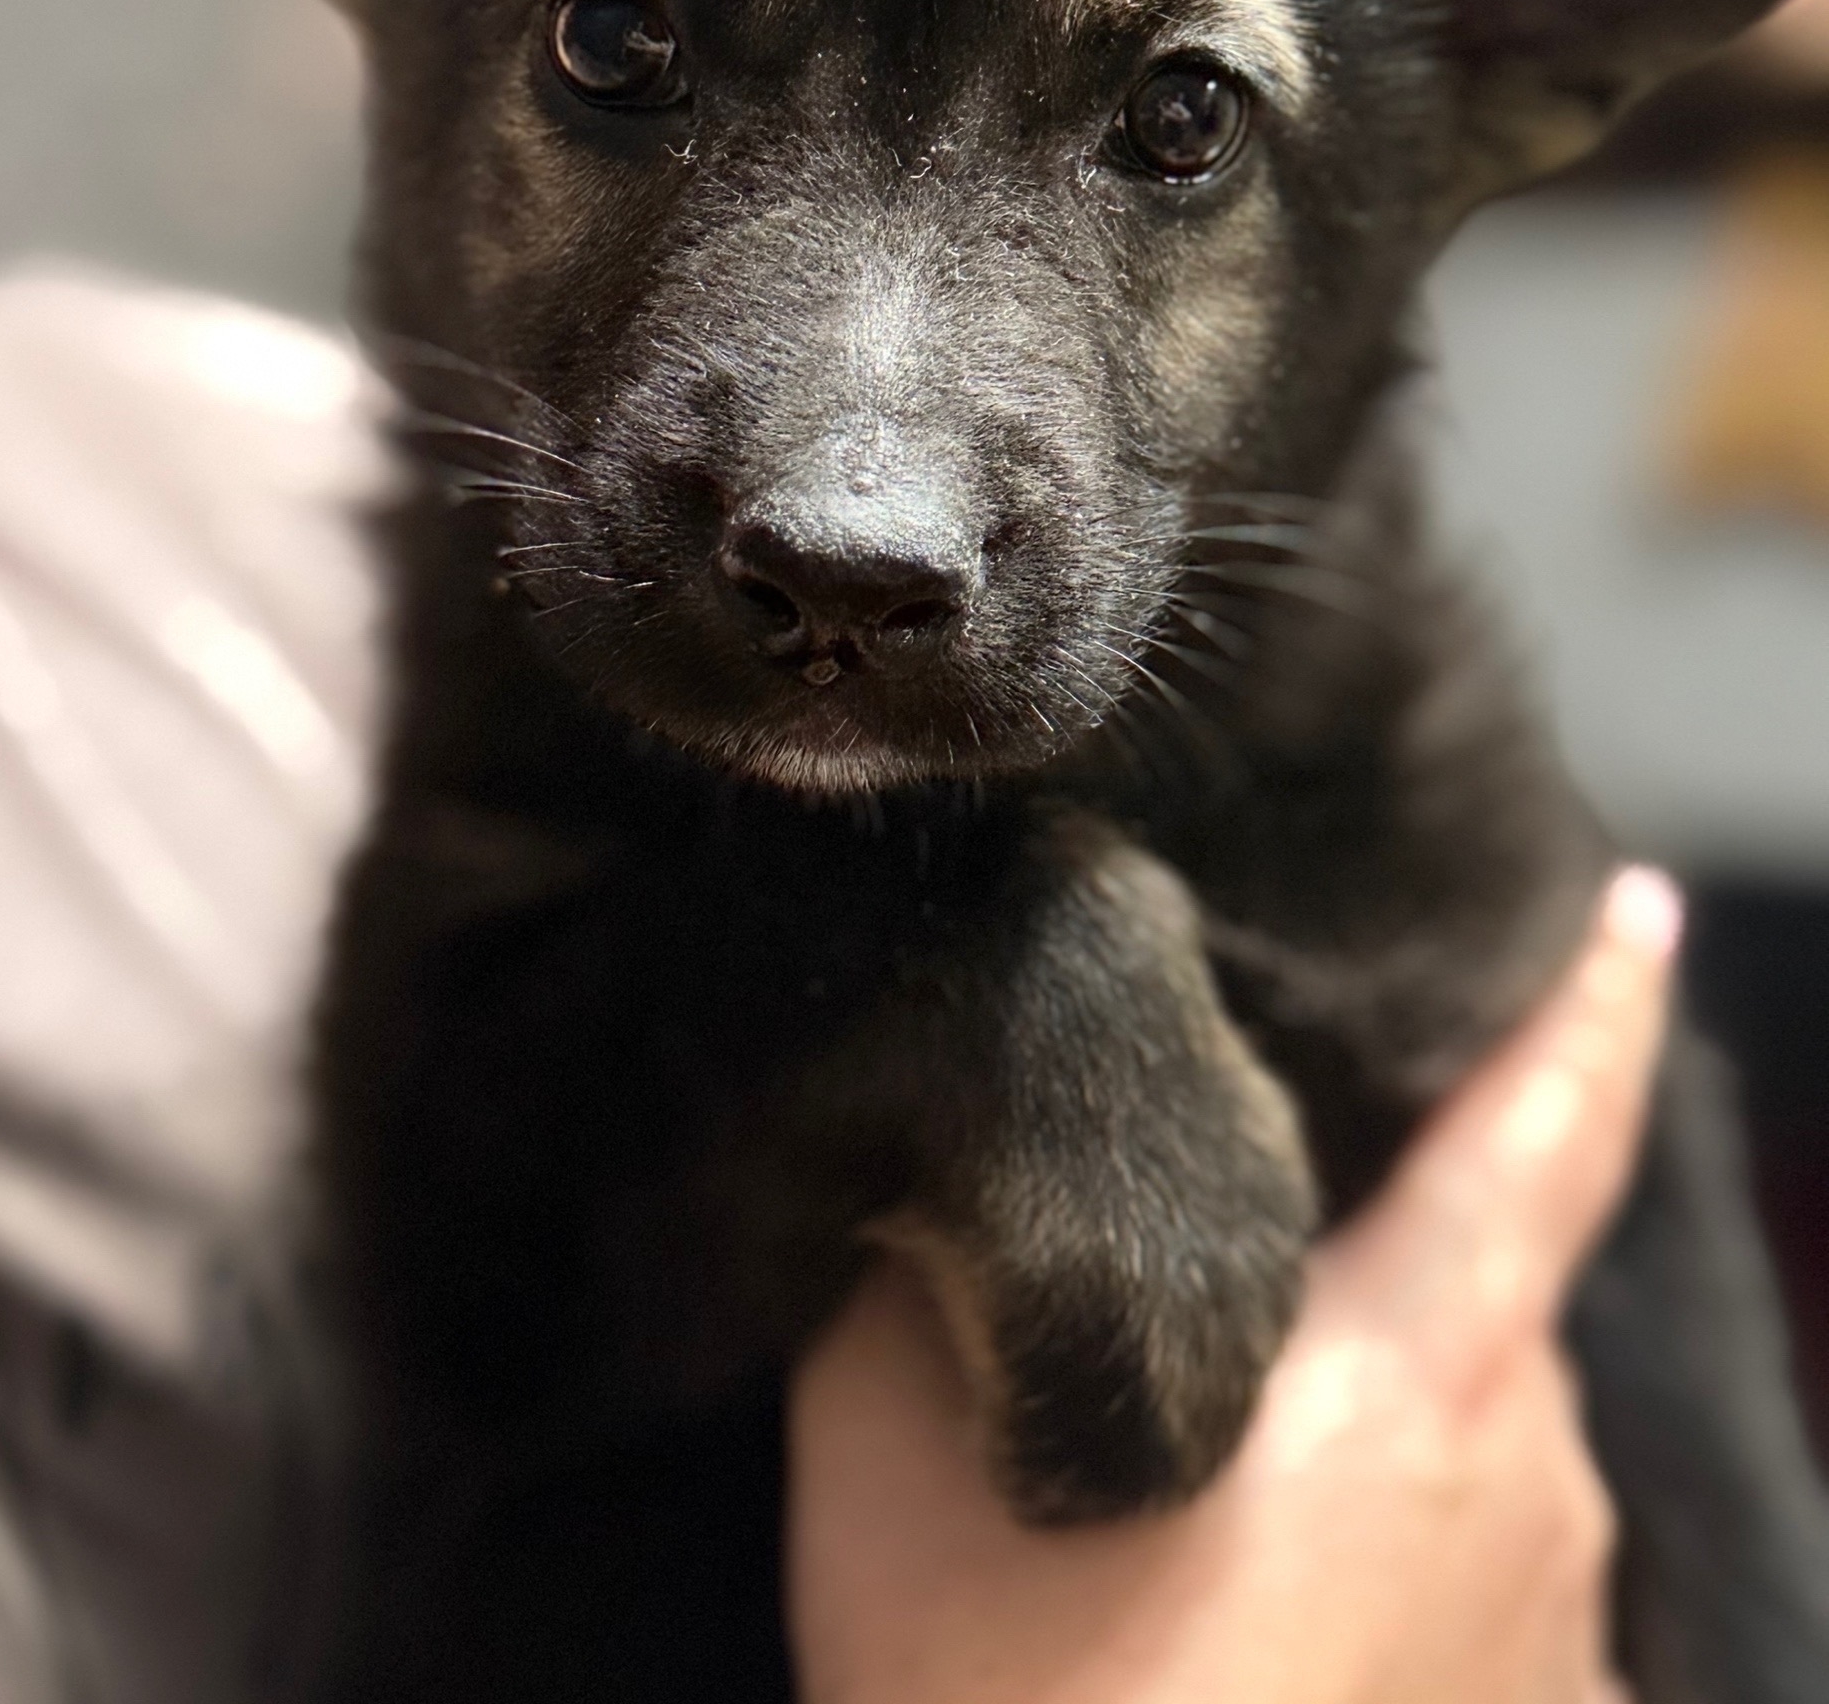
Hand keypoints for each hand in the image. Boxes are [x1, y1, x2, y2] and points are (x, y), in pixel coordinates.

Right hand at [789, 866, 1680, 1703]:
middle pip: (1487, 1295)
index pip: (1538, 1136)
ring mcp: (1551, 1625)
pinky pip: (1490, 1584)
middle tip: (1296, 1225)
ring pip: (1484, 1443)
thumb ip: (939, 1262)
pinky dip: (1407, 1553)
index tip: (1634, 905)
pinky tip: (1287, 1609)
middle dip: (1407, 1245)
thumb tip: (939, 1142)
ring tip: (1255, 1455)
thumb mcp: (896, 1442)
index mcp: (1408, 1368)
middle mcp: (1522, 1478)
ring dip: (1390, 1413)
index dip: (1589, 1006)